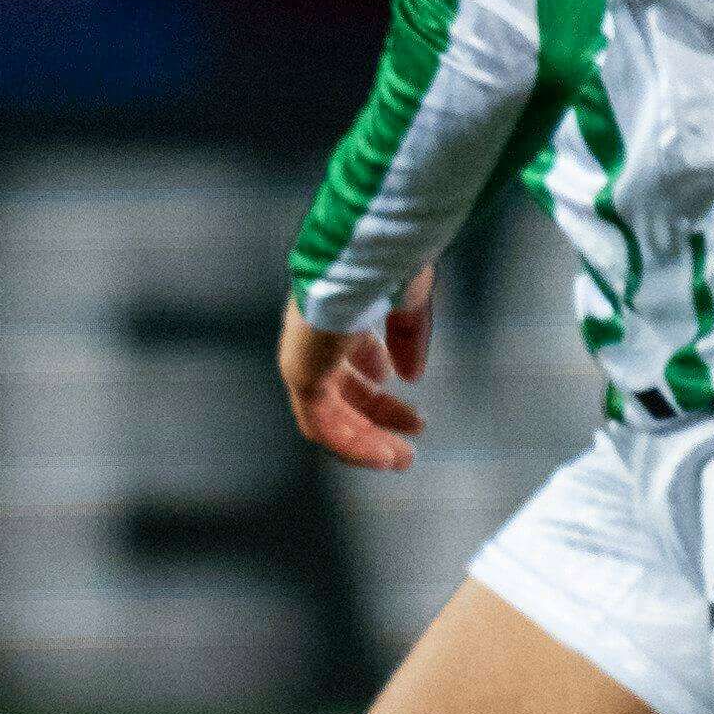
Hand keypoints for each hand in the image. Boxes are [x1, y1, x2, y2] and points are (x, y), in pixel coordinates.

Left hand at [274, 264, 439, 469]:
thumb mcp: (408, 301)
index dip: (377, 387)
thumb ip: (410, 337)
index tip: (407, 406)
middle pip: (342, 392)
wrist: (364, 254)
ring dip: (365, 440)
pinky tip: (380, 456)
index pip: (351, 359)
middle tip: (406, 441)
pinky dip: (351, 444)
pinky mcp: (301, 372)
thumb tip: (411, 374)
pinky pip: (322, 423)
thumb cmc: (385, 261)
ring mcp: (304, 354)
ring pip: (329, 414)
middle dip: (377, 418)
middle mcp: (314, 336)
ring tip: (397, 459)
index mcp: (336, 313)